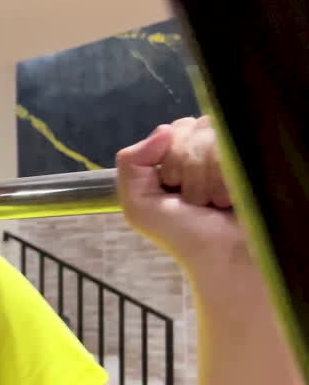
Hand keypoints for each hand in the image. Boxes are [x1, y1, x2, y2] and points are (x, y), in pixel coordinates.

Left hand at [115, 115, 247, 274]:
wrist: (225, 256)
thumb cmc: (182, 233)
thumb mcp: (138, 204)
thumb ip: (131, 164)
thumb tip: (163, 129)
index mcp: (178, 154)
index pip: (173, 129)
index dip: (169, 159)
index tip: (171, 188)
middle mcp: (207, 147)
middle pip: (190, 128)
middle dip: (185, 169)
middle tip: (193, 199)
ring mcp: (232, 151)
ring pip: (211, 136)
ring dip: (205, 177)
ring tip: (212, 201)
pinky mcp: (253, 157)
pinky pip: (232, 146)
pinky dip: (224, 176)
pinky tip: (228, 198)